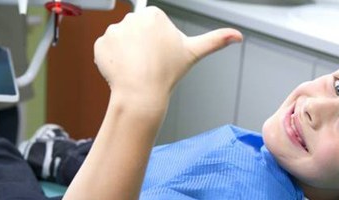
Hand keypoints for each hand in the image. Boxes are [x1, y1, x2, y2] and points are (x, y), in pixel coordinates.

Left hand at [94, 6, 242, 98]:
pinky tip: (123, 69)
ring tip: (137, 68)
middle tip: (149, 63)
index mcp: (154, 15)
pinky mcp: (100, 44)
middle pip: (137, 30)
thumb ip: (216, 40)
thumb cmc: (167, 74)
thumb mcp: (194, 53)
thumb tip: (238, 36)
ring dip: (127, 52)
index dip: (158, 41)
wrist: (141, 94)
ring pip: (122, 40)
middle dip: (142, 45)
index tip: (160, 54)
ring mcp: (113, 30)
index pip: (153, 24)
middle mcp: (132, 18)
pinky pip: (106, 49)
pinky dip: (113, 59)